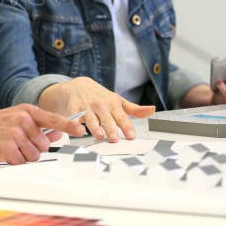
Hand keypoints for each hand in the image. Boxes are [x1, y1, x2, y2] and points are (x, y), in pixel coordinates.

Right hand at [0, 104, 85, 164]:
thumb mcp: (14, 119)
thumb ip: (37, 125)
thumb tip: (58, 132)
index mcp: (26, 111)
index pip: (53, 119)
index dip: (69, 126)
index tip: (81, 130)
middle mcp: (23, 121)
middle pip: (44, 145)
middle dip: (33, 148)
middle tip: (16, 142)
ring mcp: (15, 134)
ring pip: (34, 155)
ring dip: (23, 156)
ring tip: (8, 146)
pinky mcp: (8, 148)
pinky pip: (21, 162)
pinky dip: (13, 161)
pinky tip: (2, 152)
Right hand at [39, 77, 154, 141]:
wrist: (77, 86)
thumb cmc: (100, 97)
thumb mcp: (117, 101)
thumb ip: (134, 109)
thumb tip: (152, 110)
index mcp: (113, 104)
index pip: (121, 117)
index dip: (127, 127)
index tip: (131, 136)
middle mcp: (100, 106)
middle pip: (107, 119)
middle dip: (111, 128)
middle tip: (115, 138)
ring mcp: (86, 108)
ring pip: (91, 119)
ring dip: (95, 128)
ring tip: (99, 136)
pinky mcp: (73, 110)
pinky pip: (74, 119)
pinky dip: (75, 125)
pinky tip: (79, 130)